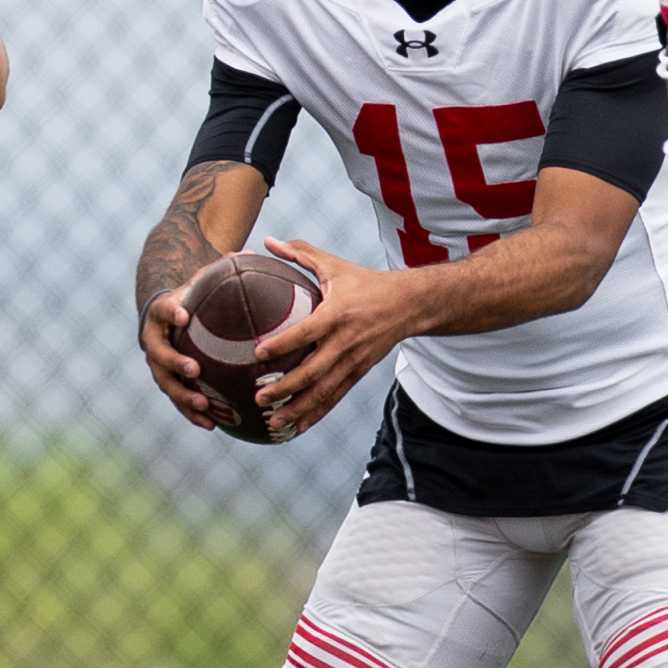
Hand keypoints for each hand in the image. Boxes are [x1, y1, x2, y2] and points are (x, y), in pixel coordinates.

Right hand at [140, 268, 223, 431]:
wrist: (167, 317)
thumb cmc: (191, 295)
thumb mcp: (203, 279)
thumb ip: (222, 269)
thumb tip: (252, 254)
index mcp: (161, 313)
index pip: (163, 310)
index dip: (170, 314)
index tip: (183, 316)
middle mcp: (154, 340)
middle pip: (159, 354)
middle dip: (175, 363)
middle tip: (194, 369)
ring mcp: (158, 364)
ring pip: (165, 383)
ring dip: (182, 395)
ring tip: (202, 404)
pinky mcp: (167, 382)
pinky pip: (177, 399)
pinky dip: (192, 412)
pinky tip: (212, 425)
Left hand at [248, 237, 410, 436]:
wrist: (410, 304)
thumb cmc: (366, 283)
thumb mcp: (335, 265)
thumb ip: (300, 253)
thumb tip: (267, 240)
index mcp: (337, 314)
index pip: (306, 333)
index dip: (283, 345)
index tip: (257, 354)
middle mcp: (345, 342)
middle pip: (313, 371)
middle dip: (285, 388)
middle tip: (258, 398)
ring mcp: (354, 361)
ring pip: (324, 392)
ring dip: (298, 409)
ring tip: (273, 423)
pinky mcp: (359, 373)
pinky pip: (335, 398)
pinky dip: (315, 414)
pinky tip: (295, 428)